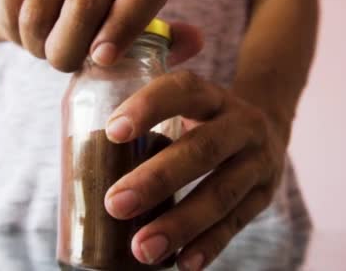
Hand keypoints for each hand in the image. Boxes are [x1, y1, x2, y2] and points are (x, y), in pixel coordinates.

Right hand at [0, 0, 200, 71]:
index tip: (102, 59)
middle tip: (64, 62)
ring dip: (38, 48)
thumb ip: (162, 43)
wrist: (41, 11)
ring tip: (47, 46)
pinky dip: (14, 34)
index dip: (126, 23)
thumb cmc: (95, 35)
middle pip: (83, 9)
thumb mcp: (130, 43)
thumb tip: (195, 40)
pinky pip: (12, 11)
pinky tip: (27, 31)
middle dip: (66, 53)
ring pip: (39, 18)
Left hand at [103, 71, 287, 269]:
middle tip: (114, 204)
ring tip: (142, 249)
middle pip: (202, 149)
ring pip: (221, 193)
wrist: (268, 131)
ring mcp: (258, 160)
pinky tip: (182, 263)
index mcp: (212, 96)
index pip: (183, 90)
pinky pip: (237, 223)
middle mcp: (241, 123)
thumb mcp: (186, 105)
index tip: (112, 132)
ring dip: (181, 224)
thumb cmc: (203, 120)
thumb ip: (148, 116)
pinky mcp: (264, 195)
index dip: (149, 107)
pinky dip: (209, 245)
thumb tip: (78, 145)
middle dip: (157, 179)